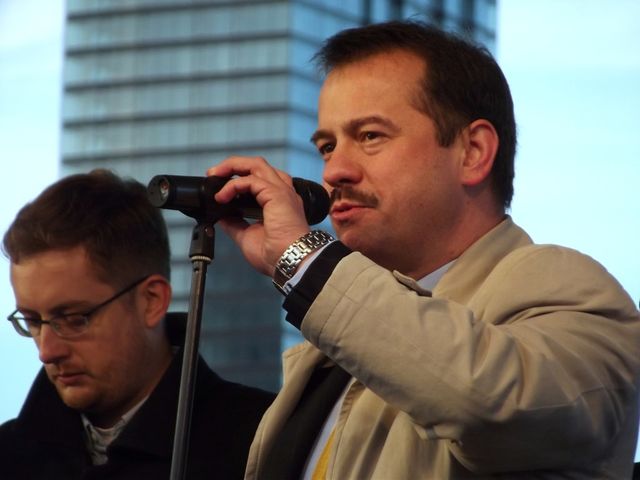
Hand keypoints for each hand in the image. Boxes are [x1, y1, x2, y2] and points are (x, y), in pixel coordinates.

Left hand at [207, 156, 310, 276]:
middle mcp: (282, 193)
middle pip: (257, 165)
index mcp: (278, 202)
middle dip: (233, 165)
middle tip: (214, 174)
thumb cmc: (277, 254)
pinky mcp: (276, 194)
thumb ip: (235, 223)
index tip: (219, 188)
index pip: (259, 179)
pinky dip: (233, 185)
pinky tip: (222, 196)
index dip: (238, 178)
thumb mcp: (247, 236)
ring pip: (256, 164)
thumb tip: (222, 216)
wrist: (289, 262)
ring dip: (232, 166)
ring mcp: (281, 191)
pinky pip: (250, 180)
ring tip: (215, 176)